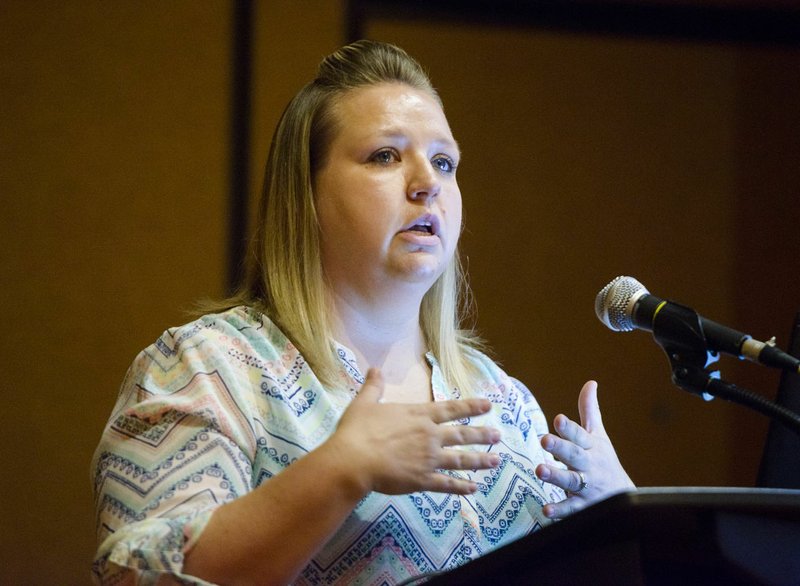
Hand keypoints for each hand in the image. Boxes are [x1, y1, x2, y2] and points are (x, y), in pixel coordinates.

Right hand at [327, 368, 501, 495]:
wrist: (354, 460)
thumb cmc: (358, 430)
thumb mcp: (364, 403)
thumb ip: (374, 386)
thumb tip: (374, 368)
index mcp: (418, 415)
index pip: (450, 409)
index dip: (471, 407)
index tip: (489, 405)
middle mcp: (429, 436)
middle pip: (462, 435)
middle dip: (482, 435)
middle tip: (498, 436)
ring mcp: (429, 459)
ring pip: (460, 459)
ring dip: (480, 460)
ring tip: (496, 461)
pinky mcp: (422, 480)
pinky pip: (447, 484)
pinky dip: (461, 487)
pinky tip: (474, 488)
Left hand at [535, 380, 633, 518]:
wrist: (622, 497)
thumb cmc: (604, 460)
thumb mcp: (598, 435)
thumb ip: (589, 410)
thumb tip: (590, 382)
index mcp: (590, 446)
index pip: (579, 435)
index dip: (569, 428)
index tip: (558, 419)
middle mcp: (588, 465)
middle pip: (574, 455)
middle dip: (560, 447)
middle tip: (544, 440)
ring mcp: (587, 486)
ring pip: (571, 480)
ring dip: (556, 476)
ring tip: (539, 470)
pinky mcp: (583, 506)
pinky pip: (571, 509)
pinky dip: (560, 510)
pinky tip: (546, 509)